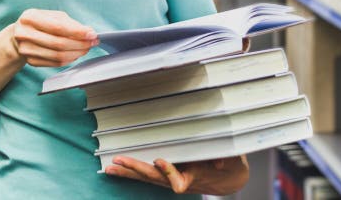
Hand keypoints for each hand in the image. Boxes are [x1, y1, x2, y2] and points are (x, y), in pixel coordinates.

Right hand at [10, 9, 98, 66]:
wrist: (19, 35)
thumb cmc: (39, 22)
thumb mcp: (52, 15)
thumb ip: (69, 23)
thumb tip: (88, 32)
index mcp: (30, 17)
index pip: (58, 27)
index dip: (77, 32)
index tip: (92, 34)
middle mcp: (24, 34)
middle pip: (58, 43)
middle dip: (80, 44)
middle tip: (92, 42)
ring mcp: (26, 49)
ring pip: (58, 56)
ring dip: (77, 53)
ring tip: (86, 48)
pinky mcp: (31, 61)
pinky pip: (55, 63)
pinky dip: (69, 59)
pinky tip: (76, 53)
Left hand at [104, 155, 248, 194]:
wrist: (228, 178)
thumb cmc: (229, 164)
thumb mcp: (231, 159)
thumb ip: (226, 159)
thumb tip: (220, 162)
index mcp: (194, 175)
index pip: (179, 178)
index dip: (169, 171)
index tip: (160, 161)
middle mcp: (180, 180)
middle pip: (154, 178)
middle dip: (136, 168)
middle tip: (119, 160)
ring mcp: (170, 180)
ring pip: (146, 178)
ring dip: (127, 173)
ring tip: (109, 168)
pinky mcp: (166, 177)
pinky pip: (145, 176)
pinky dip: (130, 173)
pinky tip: (114, 169)